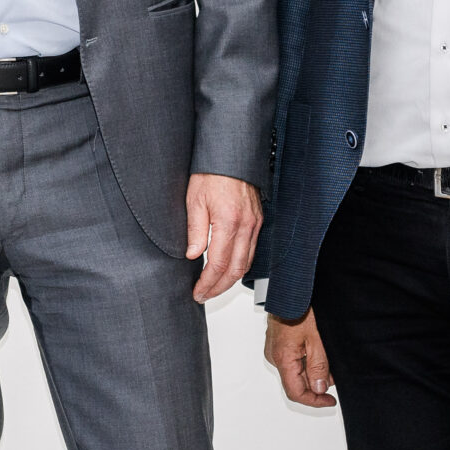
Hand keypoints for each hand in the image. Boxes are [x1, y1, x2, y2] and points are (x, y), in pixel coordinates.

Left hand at [185, 173, 261, 300]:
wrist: (231, 154)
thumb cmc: (211, 172)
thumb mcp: (194, 200)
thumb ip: (195, 231)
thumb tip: (192, 255)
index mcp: (228, 222)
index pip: (218, 264)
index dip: (207, 283)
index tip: (197, 291)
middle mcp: (246, 226)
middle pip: (235, 270)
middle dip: (219, 288)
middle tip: (204, 295)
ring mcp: (254, 224)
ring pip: (246, 263)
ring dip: (230, 279)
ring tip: (214, 287)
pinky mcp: (257, 220)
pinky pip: (251, 250)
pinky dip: (240, 265)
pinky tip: (228, 269)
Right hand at [264, 311, 336, 407]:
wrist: (287, 290)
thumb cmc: (298, 309)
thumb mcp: (316, 339)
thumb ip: (318, 366)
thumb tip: (320, 389)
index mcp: (282, 359)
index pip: (296, 392)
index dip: (315, 401)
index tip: (330, 401)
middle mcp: (274, 358)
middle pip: (296, 383)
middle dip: (316, 384)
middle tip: (333, 377)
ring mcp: (274, 351)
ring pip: (295, 372)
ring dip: (312, 372)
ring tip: (327, 359)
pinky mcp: (277, 345)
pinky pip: (292, 362)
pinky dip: (306, 362)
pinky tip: (317, 352)